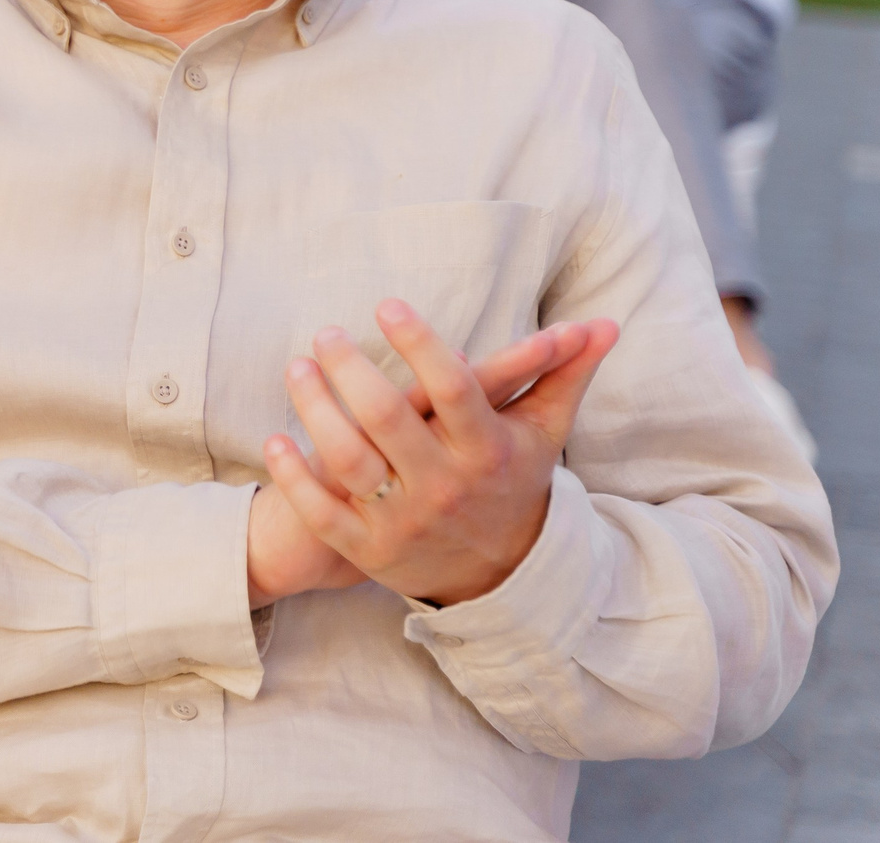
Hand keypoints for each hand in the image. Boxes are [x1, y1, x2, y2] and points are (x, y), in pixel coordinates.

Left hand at [247, 314, 616, 606]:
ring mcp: (404, 520)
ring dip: (315, 409)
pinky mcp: (369, 550)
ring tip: (298, 367)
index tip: (387, 305)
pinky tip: (274, 437)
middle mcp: (444, 486)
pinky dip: (294, 476)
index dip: (420, 344)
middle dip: (351, 369)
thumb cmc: (514, 482)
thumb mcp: (543, 432)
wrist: (501, 575)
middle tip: (326, 333)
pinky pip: (322, 513)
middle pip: (388, 418)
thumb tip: (605, 323)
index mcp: (486, 450)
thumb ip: (566, 374)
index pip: (453, 388)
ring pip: (347, 459)